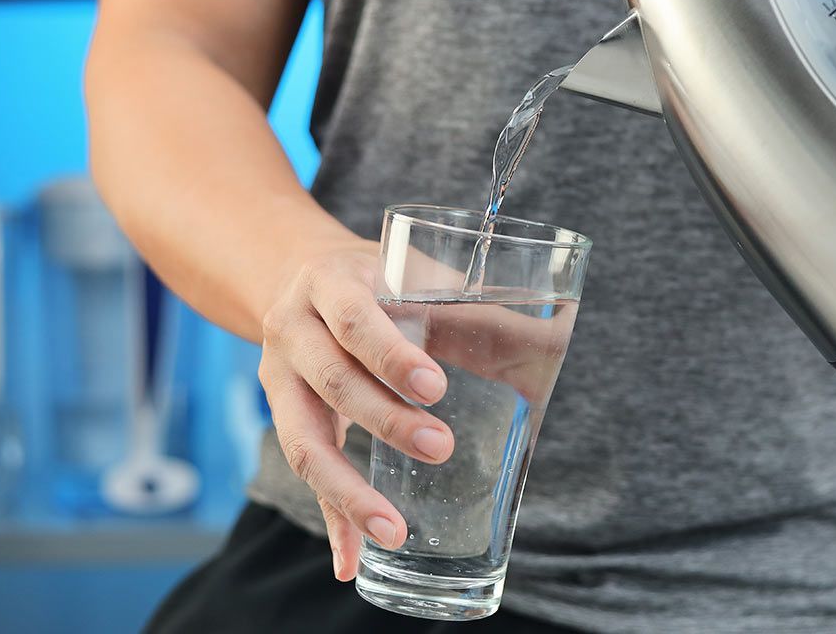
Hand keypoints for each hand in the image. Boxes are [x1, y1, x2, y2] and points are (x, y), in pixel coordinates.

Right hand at [258, 240, 454, 581]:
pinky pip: (305, 473)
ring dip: (348, 491)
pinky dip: (330, 518)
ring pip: (304, 439)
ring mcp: (279, 376)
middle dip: (385, 419)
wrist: (303, 274)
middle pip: (332, 381)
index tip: (436, 386)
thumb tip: (556, 338)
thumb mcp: (416, 274)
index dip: (391, 355)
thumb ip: (475, 305)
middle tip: (441, 446)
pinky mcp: (283, 416)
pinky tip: (349, 561)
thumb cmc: (382, 277)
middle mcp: (293, 328)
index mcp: (331, 282)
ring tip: (393, 531)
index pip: (356, 320)